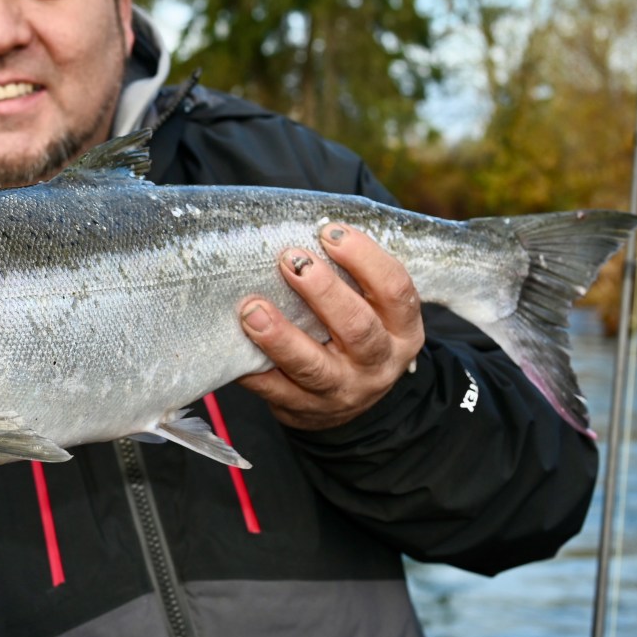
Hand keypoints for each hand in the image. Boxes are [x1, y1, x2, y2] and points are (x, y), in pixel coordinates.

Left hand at [236, 223, 423, 429]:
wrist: (349, 401)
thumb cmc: (354, 334)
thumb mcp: (373, 309)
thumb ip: (352, 276)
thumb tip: (308, 226)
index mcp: (402, 330)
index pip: (395, 289)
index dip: (364, 257)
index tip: (330, 232)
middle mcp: (377, 363)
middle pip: (357, 327)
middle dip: (322, 290)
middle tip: (290, 260)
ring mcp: (340, 391)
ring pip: (311, 366)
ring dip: (279, 335)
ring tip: (251, 309)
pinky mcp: (303, 410)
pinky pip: (274, 390)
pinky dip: (252, 368)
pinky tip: (234, 344)